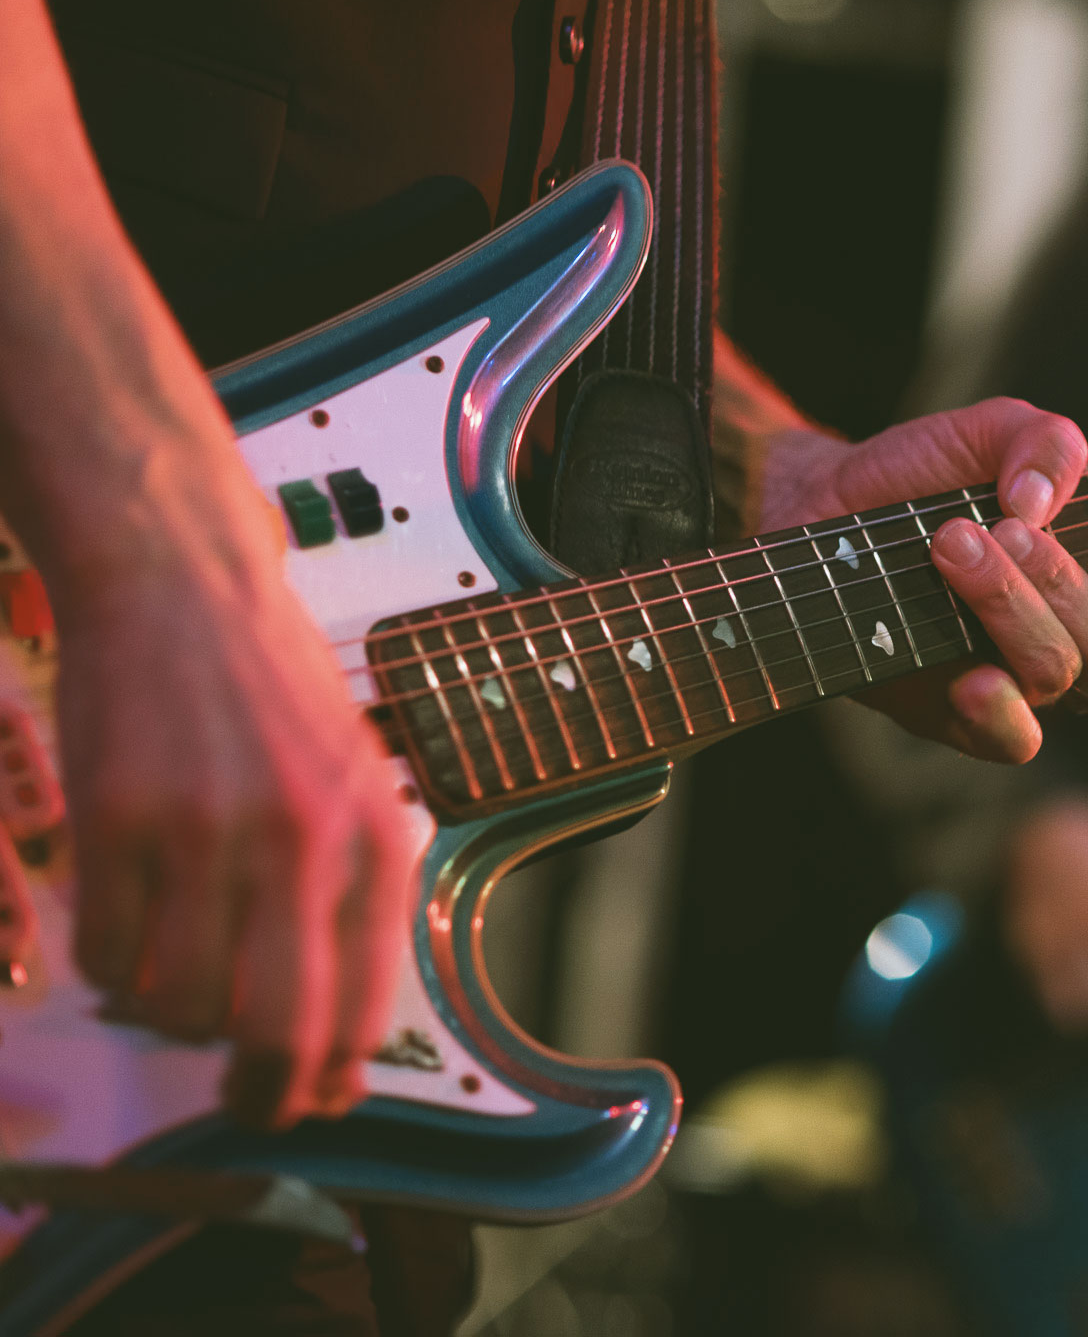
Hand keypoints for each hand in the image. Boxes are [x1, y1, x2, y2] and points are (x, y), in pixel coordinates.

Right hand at [54, 508, 415, 1131]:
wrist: (184, 590)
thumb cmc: (273, 695)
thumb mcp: (356, 784)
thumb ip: (354, 892)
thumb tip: (337, 1028)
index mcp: (375, 836)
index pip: (363, 1003)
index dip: (332, 1076)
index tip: (314, 1103)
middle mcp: (301, 841)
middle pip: (276, 1027)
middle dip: (262, 1093)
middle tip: (246, 1103)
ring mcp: (205, 833)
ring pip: (180, 1002)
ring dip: (175, 1022)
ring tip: (177, 987)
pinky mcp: (118, 821)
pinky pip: (107, 955)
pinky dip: (114, 971)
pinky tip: (128, 935)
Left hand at [755, 397, 1087, 761]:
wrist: (823, 502)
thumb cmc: (924, 473)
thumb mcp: (991, 429)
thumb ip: (1047, 442)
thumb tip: (1044, 503)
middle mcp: (1071, 646)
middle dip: (1061, 580)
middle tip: (1001, 527)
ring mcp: (1016, 685)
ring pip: (1058, 675)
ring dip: (1011, 606)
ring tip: (950, 545)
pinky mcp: (957, 716)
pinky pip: (1012, 740)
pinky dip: (998, 709)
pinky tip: (967, 674)